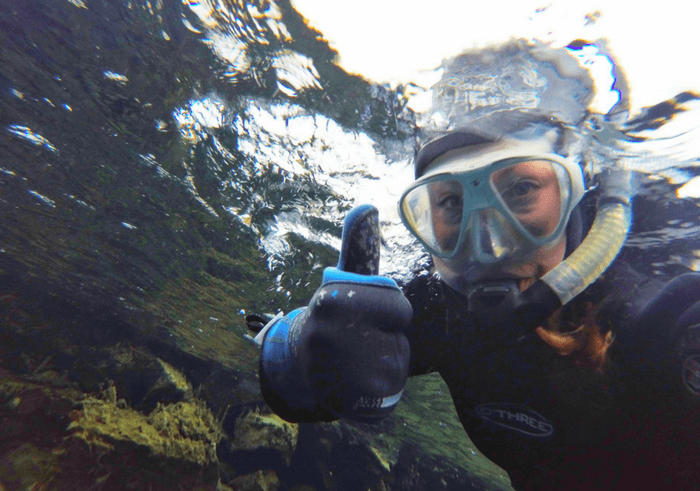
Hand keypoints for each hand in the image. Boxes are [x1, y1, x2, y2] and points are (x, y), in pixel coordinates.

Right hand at [260, 205, 411, 421]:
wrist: (300, 366)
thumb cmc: (333, 317)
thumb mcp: (342, 281)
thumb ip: (359, 246)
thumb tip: (368, 206)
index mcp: (334, 301)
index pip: (399, 307)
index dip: (386, 312)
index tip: (360, 315)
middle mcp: (333, 336)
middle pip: (399, 335)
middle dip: (386, 335)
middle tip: (357, 338)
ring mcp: (342, 371)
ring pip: (397, 361)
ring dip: (386, 360)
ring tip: (356, 359)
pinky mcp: (352, 400)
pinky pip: (393, 387)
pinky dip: (383, 385)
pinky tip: (358, 381)